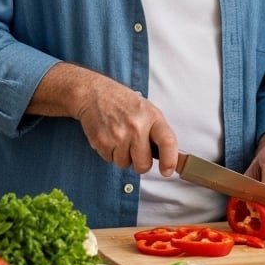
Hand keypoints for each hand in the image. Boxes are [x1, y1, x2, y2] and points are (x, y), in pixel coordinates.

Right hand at [29, 64, 178, 176]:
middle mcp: (136, 126)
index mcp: (152, 117)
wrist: (94, 94)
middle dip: (140, 163)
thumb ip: (158, 132)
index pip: (167, 142)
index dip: (170, 161)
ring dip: (122, 156)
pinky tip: (109, 136)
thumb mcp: (146, 110)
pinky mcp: (102, 141)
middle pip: (143, 164)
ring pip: (124, 164)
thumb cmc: (123, 103)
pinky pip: (109, 160)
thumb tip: (171, 158)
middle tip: (135, 150)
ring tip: (119, 137)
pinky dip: (109, 152)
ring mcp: (118, 135)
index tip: (167, 171)